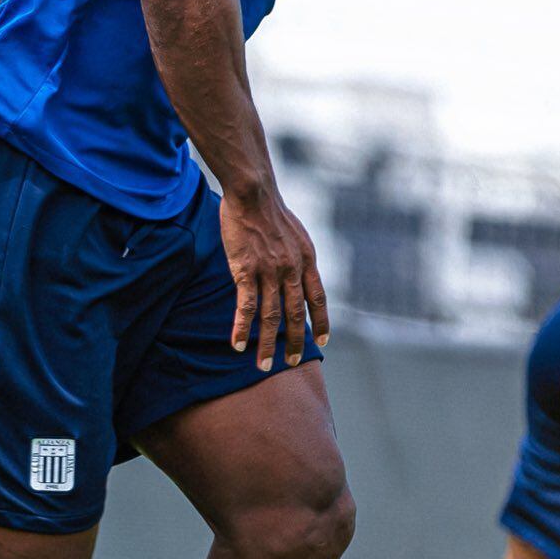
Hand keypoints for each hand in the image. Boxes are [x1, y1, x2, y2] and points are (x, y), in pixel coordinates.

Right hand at [219, 186, 328, 371]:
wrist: (253, 192)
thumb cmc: (270, 209)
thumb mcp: (296, 233)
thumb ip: (297, 255)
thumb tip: (296, 269)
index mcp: (306, 260)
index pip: (317, 298)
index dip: (320, 321)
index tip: (322, 341)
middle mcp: (292, 270)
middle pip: (294, 314)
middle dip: (294, 342)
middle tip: (292, 363)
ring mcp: (269, 272)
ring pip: (270, 316)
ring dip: (267, 344)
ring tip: (263, 365)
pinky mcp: (246, 270)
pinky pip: (246, 306)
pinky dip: (242, 328)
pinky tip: (237, 345)